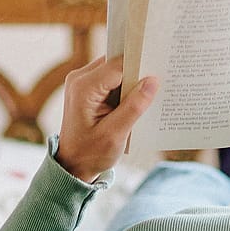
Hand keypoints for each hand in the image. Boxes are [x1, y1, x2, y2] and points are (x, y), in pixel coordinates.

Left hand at [55, 55, 158, 181]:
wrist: (72, 165)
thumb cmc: (91, 154)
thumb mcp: (115, 134)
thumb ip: (134, 106)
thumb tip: (153, 81)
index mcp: (83, 88)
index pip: (118, 65)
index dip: (139, 67)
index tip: (157, 76)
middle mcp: (79, 79)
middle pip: (116, 64)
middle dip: (135, 75)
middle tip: (151, 91)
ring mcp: (81, 82)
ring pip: (115, 71)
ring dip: (129, 84)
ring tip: (139, 102)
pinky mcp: (86, 88)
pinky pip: (110, 79)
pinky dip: (122, 89)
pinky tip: (129, 104)